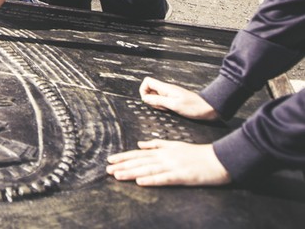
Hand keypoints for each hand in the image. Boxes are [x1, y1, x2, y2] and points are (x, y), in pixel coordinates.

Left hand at [106, 140, 230, 186]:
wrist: (220, 158)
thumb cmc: (198, 153)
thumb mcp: (175, 145)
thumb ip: (157, 144)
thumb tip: (140, 144)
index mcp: (163, 151)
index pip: (139, 154)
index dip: (124, 157)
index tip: (110, 159)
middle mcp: (165, 157)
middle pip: (140, 162)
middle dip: (123, 165)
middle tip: (107, 169)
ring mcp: (173, 166)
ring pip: (148, 169)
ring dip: (131, 172)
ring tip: (117, 175)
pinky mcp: (182, 176)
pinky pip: (164, 179)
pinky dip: (152, 180)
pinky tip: (140, 182)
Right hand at [139, 77, 218, 120]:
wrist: (209, 108)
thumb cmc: (195, 107)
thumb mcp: (174, 105)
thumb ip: (158, 101)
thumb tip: (145, 98)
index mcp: (166, 88)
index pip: (147, 82)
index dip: (143, 90)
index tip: (147, 100)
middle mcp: (167, 90)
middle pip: (150, 90)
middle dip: (150, 100)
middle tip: (160, 106)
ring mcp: (170, 94)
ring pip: (155, 96)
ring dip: (157, 104)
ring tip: (167, 109)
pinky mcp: (174, 99)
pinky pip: (162, 101)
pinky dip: (163, 107)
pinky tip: (170, 110)